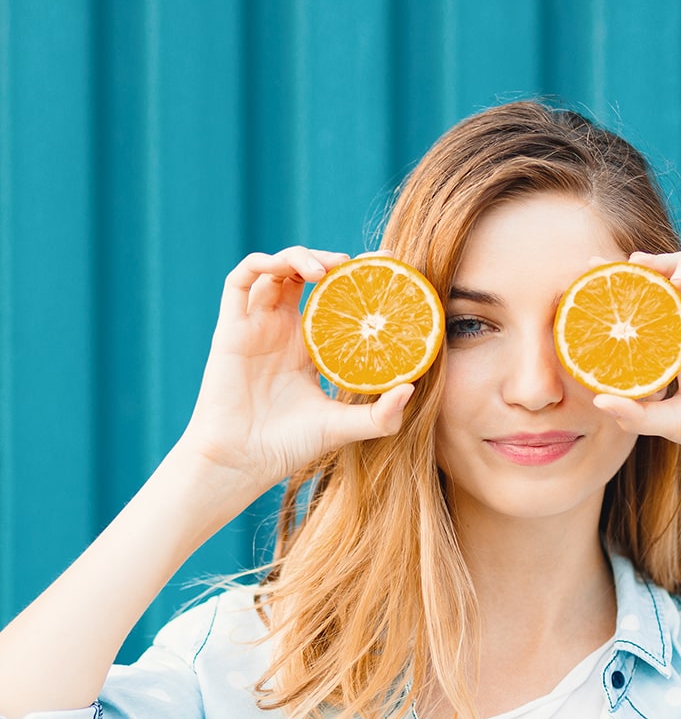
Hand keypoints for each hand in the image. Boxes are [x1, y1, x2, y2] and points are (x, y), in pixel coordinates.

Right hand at [178, 246, 413, 495]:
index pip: (336, 300)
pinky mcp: (231, 327)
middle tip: (361, 264)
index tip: (389, 266)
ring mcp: (256, 326)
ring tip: (328, 270)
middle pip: (307, 276)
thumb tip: (411, 389)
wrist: (243, 461)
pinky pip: (240, 280)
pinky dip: (264, 263)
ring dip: (301, 257)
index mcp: (310, 348)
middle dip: (333, 261)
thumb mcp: (344, 427)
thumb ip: (380, 415)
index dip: (358, 278)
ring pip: (276, 270)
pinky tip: (291, 269)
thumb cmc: (290, 447)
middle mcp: (283, 331)